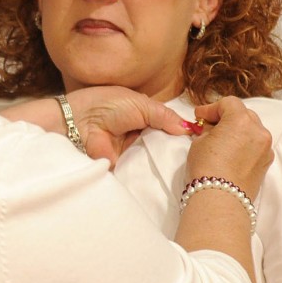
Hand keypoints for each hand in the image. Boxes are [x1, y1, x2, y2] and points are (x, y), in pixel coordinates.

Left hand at [65, 86, 198, 165]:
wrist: (80, 121)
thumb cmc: (109, 106)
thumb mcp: (143, 105)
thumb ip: (165, 116)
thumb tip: (190, 129)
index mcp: (143, 116)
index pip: (167, 126)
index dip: (181, 133)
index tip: (201, 141)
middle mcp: (139, 134)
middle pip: (163, 144)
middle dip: (177, 150)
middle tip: (198, 157)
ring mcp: (132, 151)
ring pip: (154, 159)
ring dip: (166, 162)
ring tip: (189, 167)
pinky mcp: (124, 166)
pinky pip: (141, 172)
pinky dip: (152, 174)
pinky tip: (171, 177)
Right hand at [185, 96, 271, 199]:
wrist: (220, 200)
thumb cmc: (207, 170)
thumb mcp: (199, 142)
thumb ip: (209, 129)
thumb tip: (212, 128)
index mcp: (241, 120)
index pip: (228, 103)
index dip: (212, 108)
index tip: (200, 116)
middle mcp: (259, 131)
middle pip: (243, 114)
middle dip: (226, 117)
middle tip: (209, 126)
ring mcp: (266, 147)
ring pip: (252, 129)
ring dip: (238, 130)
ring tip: (221, 140)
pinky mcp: (267, 162)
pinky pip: (256, 144)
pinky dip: (245, 143)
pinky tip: (231, 153)